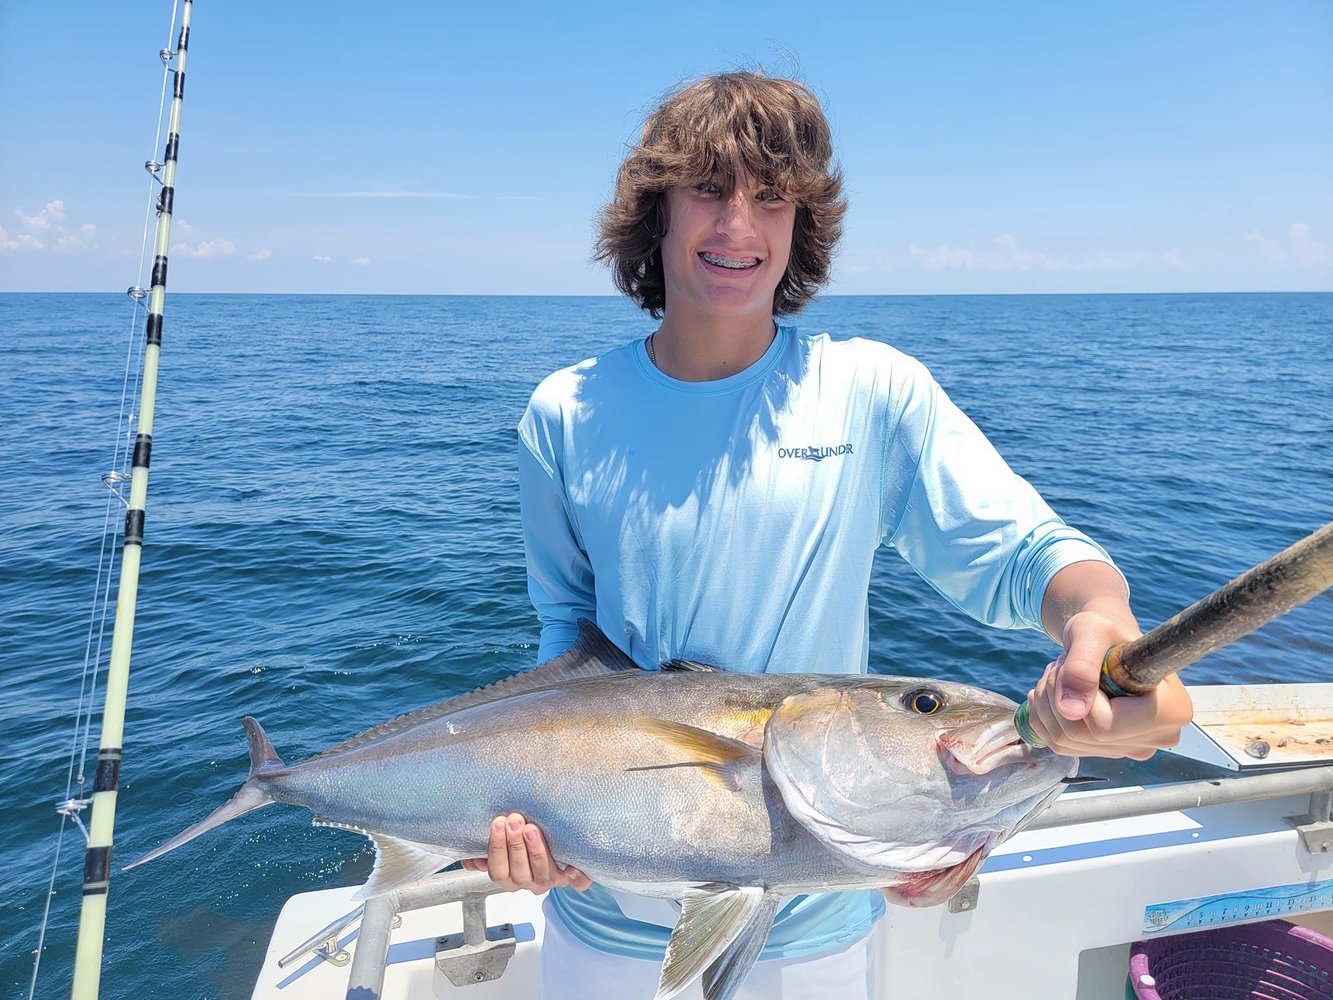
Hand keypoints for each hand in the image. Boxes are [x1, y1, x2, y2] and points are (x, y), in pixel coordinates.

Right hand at [460, 812, 592, 892]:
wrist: (558, 848)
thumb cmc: (523, 841)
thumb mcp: (502, 845)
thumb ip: (484, 850)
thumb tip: (467, 856)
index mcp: (509, 877)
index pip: (498, 871)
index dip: (497, 849)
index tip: (497, 823)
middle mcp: (529, 882)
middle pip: (519, 872)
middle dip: (515, 845)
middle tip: (514, 821)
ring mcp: (551, 881)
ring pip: (543, 874)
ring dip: (537, 851)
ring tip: (532, 829)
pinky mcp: (571, 879)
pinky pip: (577, 885)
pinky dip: (576, 878)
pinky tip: (572, 867)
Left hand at [1026, 610, 1192, 758]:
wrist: (1105, 641)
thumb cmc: (1105, 631)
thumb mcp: (1091, 632)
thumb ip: (1082, 665)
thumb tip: (1070, 711)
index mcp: (1172, 710)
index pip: (1105, 726)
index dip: (1079, 695)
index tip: (1075, 662)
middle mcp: (1159, 737)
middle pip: (1083, 736)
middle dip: (1056, 695)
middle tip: (1060, 664)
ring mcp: (1134, 748)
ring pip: (1066, 741)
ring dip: (1047, 703)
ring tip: (1059, 674)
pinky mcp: (1110, 751)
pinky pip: (1061, 744)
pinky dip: (1045, 715)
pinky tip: (1055, 691)